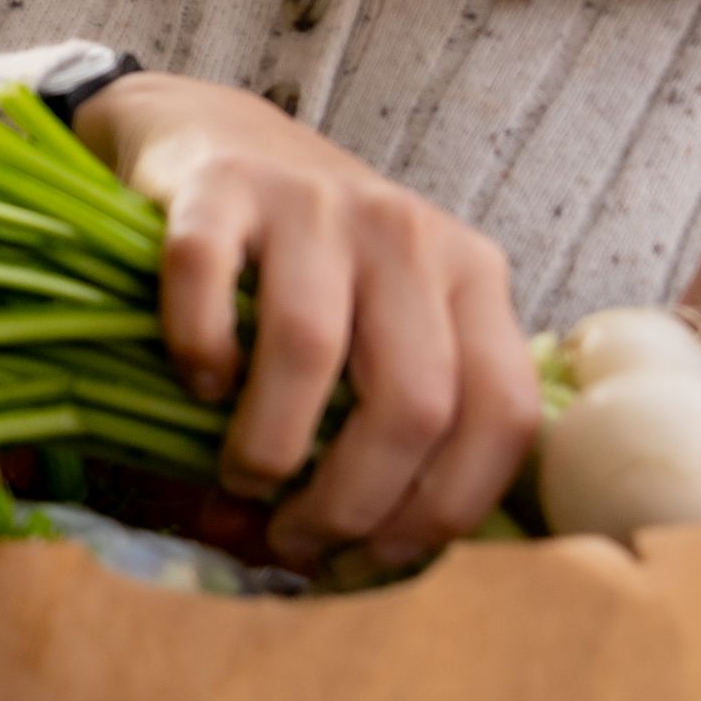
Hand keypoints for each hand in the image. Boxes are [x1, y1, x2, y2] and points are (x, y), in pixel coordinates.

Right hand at [76, 71, 538, 570]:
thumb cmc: (304, 266)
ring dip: (269, 446)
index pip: (504, 417)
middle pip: (414, 402)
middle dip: (353, 501)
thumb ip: (377, 432)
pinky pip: (207, 281)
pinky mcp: (220, 185)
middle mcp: (408, 234)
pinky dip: (198, 350)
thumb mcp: (375, 331)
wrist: (213, 134)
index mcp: (472, 277)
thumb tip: (331, 566)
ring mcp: (314, 202)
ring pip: (312, 351)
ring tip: (243, 476)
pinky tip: (196, 379)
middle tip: (297, 535)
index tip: (378, 556)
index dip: (445, 510)